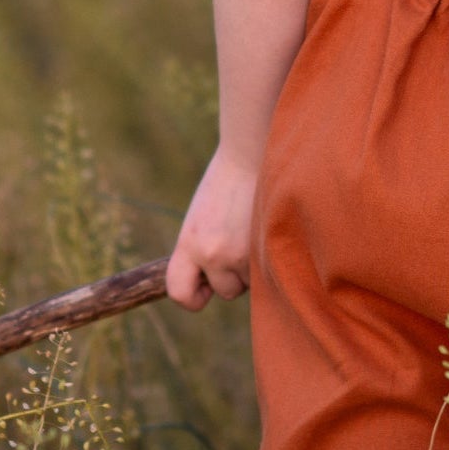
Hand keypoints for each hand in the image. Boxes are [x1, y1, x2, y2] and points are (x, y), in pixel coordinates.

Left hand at [166, 148, 259, 308]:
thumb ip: (202, 249)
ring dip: (253, 266)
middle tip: (240, 243)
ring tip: (254, 232)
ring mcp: (238, 253)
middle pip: (224, 291)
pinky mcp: (264, 249)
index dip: (193, 296)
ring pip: (249, 282)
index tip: (205, 286)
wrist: (251, 153)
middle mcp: (209, 252)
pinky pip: (269, 271)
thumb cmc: (227, 182)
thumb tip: (211, 281)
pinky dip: (269, 257)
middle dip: (234, 276)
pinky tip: (266, 231)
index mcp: (188, 242)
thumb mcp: (202, 218)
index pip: (178, 291)